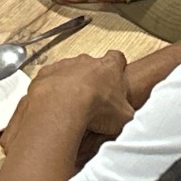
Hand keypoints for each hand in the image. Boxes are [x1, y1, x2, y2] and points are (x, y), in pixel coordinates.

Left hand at [0, 50, 133, 156]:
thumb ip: (129, 115)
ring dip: (69, 85)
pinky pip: (48, 81)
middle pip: (91, 65)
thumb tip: (135, 122)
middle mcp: (86, 62)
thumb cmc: (95, 108)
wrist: (62, 106)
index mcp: (108, 67)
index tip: (116, 75)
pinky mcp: (44, 75)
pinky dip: (50, 92)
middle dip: (91, 79)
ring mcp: (64, 66)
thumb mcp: (123, 118)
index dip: (117, 66)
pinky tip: (52, 108)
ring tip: (70, 107)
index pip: (117, 58)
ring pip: (68, 71)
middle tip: (92, 100)